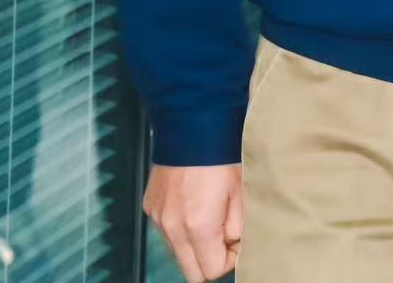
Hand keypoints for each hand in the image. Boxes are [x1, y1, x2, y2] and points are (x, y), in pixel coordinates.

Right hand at [143, 163, 243, 281]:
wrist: (192, 124)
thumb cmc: (223, 156)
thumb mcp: (242, 192)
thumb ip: (238, 227)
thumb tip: (233, 244)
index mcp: (198, 226)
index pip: (212, 271)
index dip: (230, 260)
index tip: (238, 241)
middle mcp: (173, 228)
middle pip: (190, 271)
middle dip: (210, 260)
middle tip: (226, 236)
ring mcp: (158, 218)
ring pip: (177, 252)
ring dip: (195, 244)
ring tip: (212, 214)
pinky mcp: (150, 207)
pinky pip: (167, 231)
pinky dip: (181, 228)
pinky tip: (195, 204)